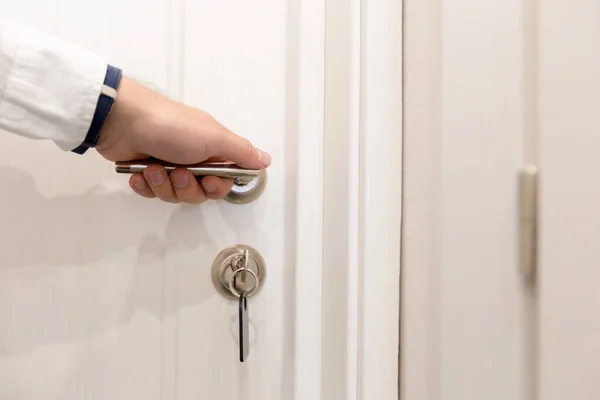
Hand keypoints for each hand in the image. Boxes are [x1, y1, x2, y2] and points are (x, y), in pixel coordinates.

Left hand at [96, 77, 270, 202]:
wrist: (122, 120)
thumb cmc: (171, 126)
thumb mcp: (213, 138)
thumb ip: (241, 152)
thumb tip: (266, 160)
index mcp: (211, 150)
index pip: (223, 181)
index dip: (216, 187)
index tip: (208, 180)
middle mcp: (192, 158)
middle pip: (199, 193)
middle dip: (187, 188)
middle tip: (177, 173)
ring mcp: (168, 166)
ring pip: (174, 195)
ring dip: (164, 185)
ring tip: (153, 168)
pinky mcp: (146, 173)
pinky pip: (152, 193)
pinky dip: (145, 186)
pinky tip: (140, 174)